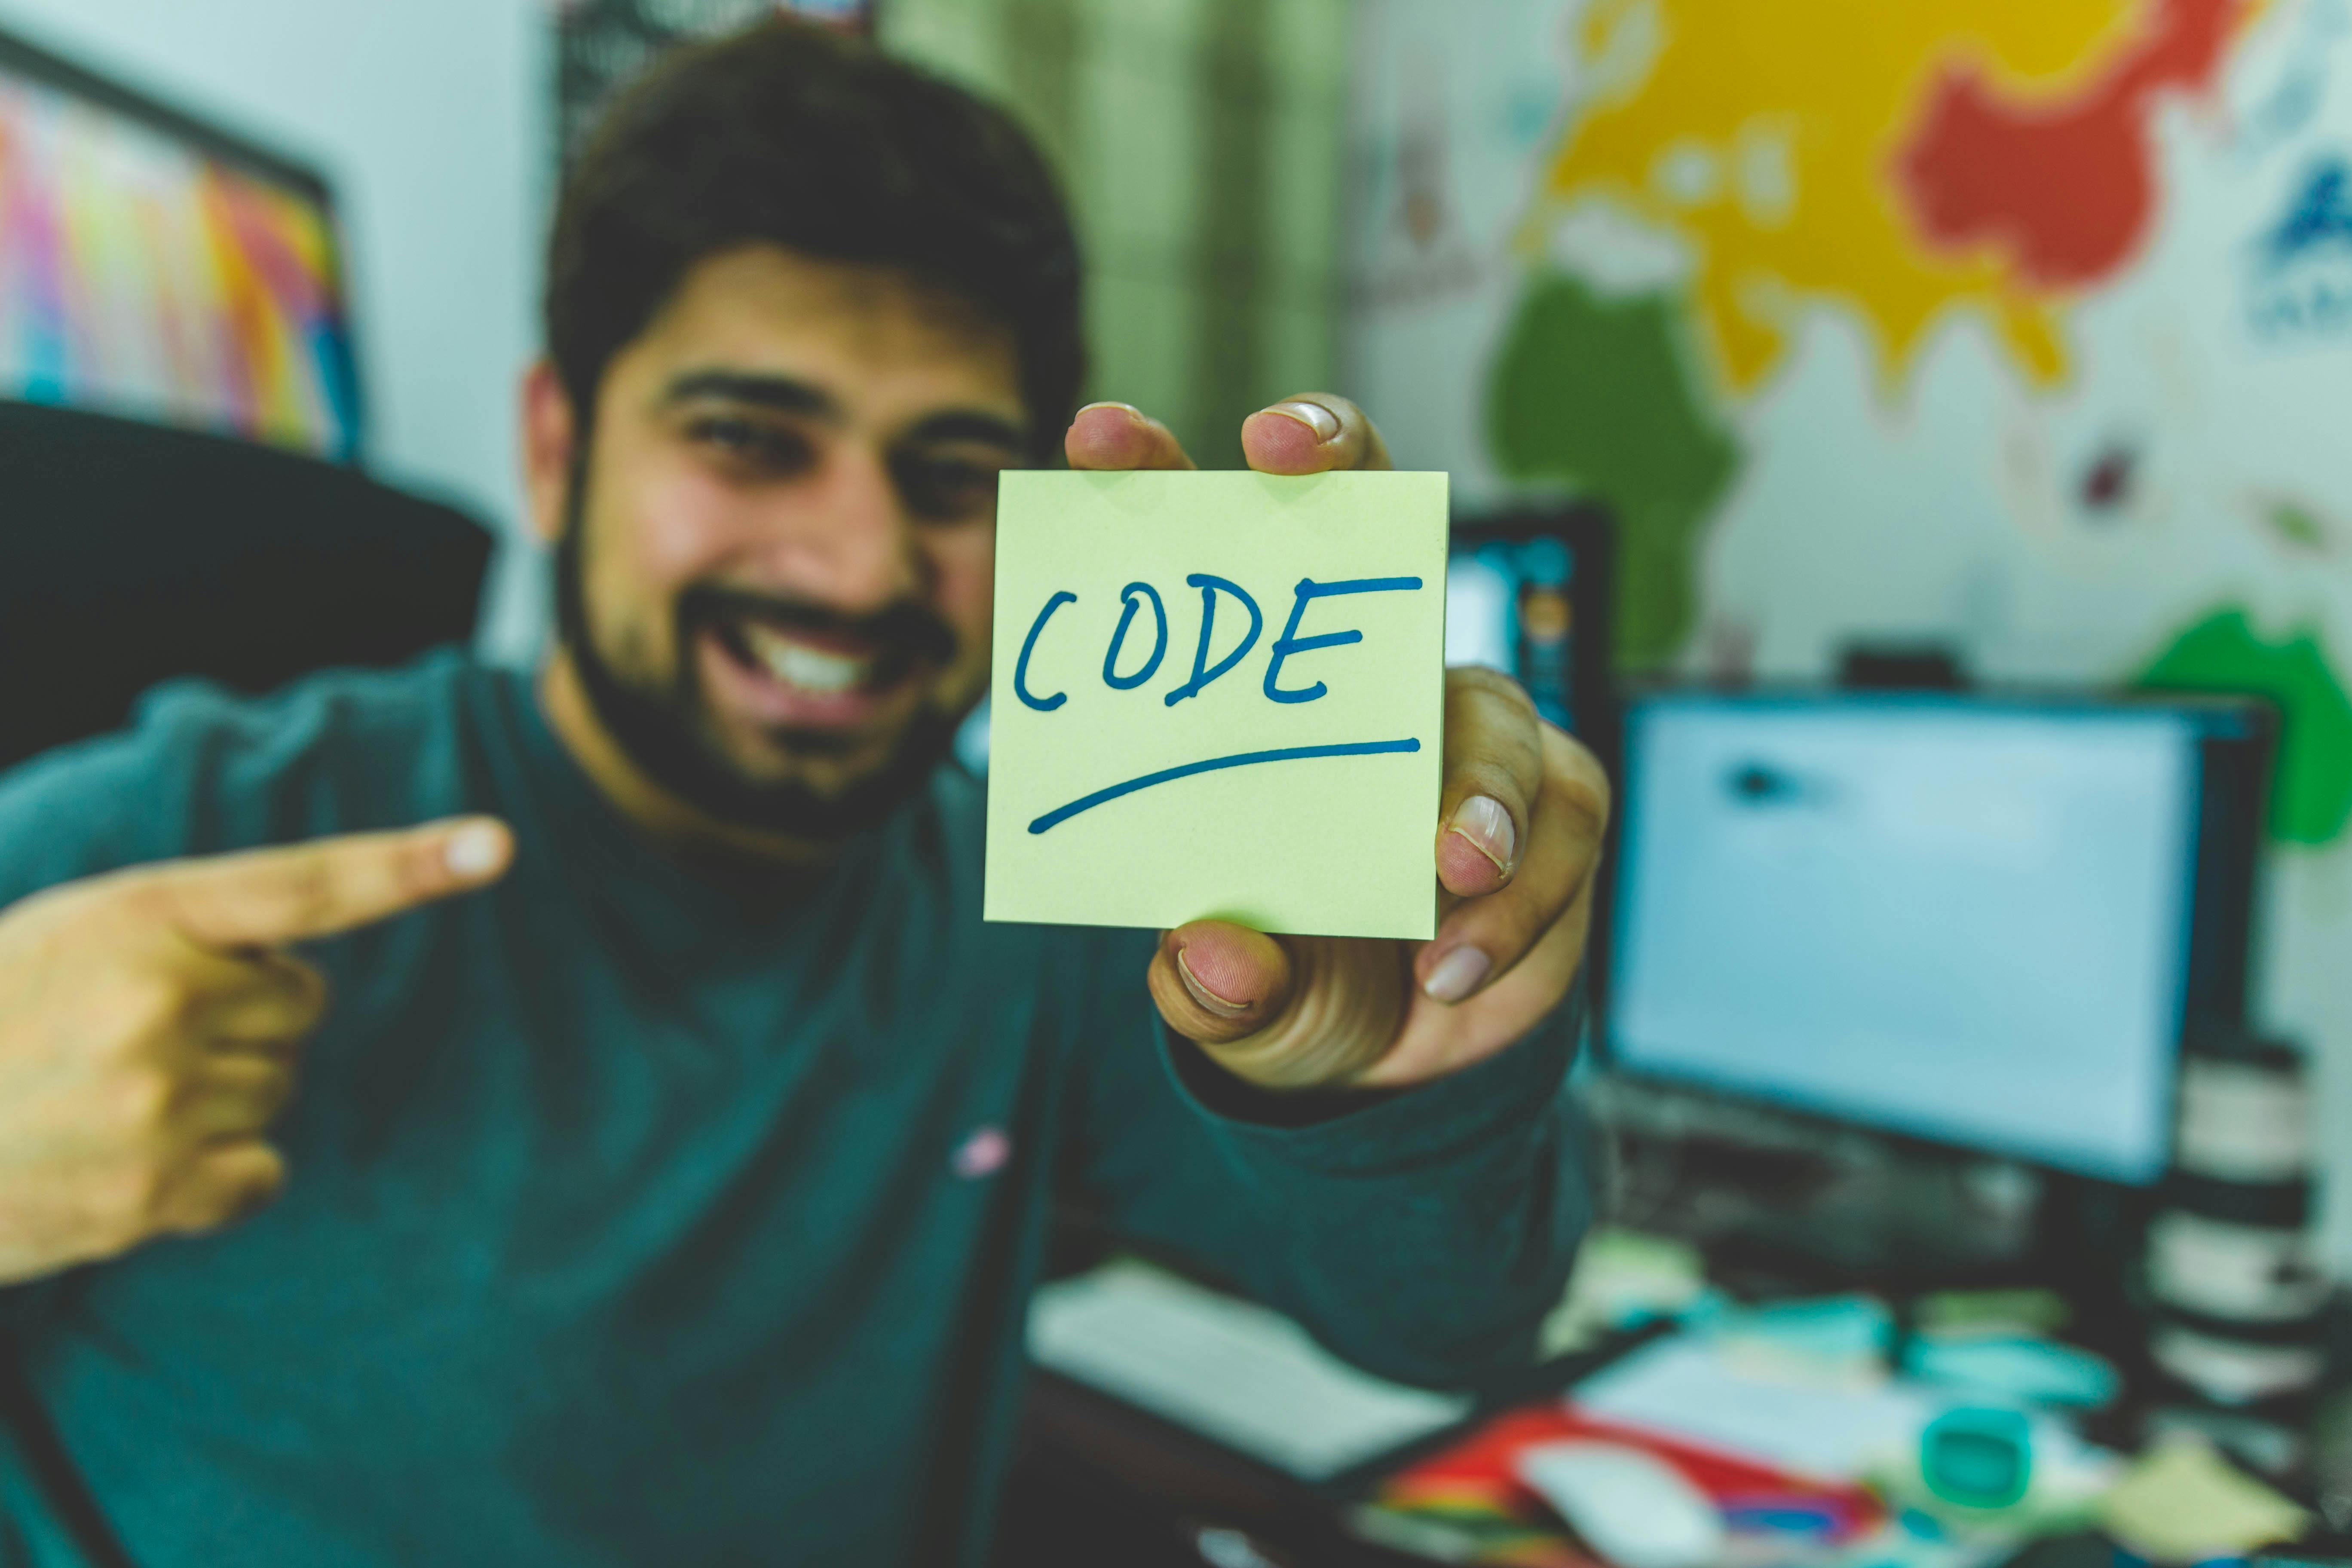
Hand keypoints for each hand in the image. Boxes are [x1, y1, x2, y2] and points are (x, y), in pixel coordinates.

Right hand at [0, 818, 512, 1285]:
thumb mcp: (72, 938)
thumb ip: (180, 936)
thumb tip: (292, 977)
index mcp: (138, 915)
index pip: (301, 886)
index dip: (407, 864)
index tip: (497, 847)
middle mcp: (161, 999)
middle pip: (301, 1005)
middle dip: (241, 1019)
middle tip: (132, 1036)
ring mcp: (162, 1097)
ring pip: (279, 1088)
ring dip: (219, 1096)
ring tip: (113, 1098)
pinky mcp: (160, 1188)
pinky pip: (262, 1170)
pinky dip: (215, 1176)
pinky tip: (133, 1162)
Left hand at [1068, 396, 1609, 1089]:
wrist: (1394, 1065)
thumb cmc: (1292, 983)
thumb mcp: (1230, 1000)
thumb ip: (1212, 983)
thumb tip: (1214, 955)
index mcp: (1267, 702)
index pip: (1209, 563)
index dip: (1156, 481)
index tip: (1097, 432)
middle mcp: (1373, 686)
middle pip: (1370, 524)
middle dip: (1330, 459)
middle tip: (1282, 452)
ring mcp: (1470, 736)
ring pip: (1491, 710)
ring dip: (1471, 788)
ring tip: (1444, 875)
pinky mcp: (1553, 805)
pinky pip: (1558, 822)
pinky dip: (1515, 899)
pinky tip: (1454, 966)